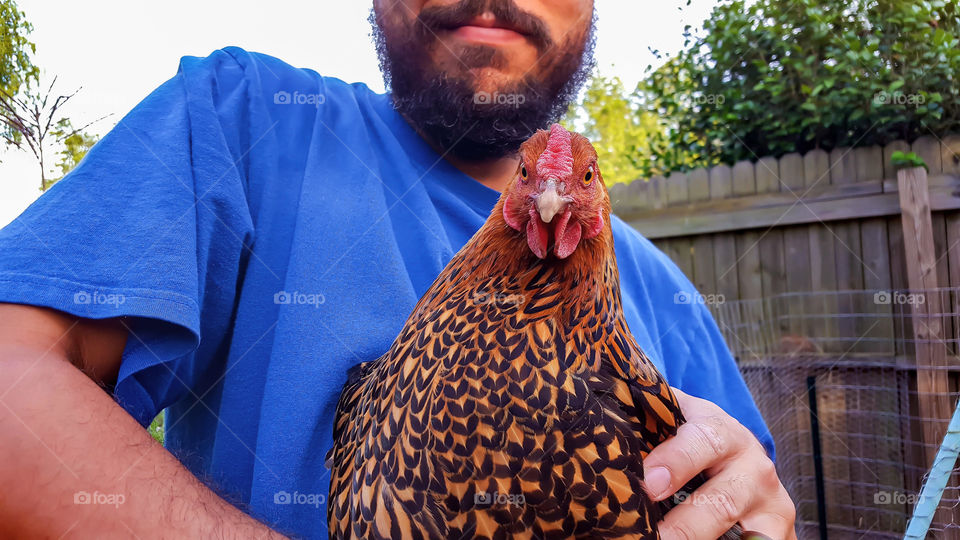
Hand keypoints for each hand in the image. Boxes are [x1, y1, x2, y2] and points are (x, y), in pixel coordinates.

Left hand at [643, 388, 796, 539]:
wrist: (741, 453)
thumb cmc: (694, 437)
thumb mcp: (678, 420)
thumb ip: (648, 417)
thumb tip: (601, 418)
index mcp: (723, 432)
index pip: (703, 442)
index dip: (676, 462)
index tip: (650, 483)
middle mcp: (754, 468)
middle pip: (720, 503)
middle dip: (685, 526)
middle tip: (653, 538)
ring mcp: (772, 505)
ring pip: (745, 534)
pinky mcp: (780, 534)